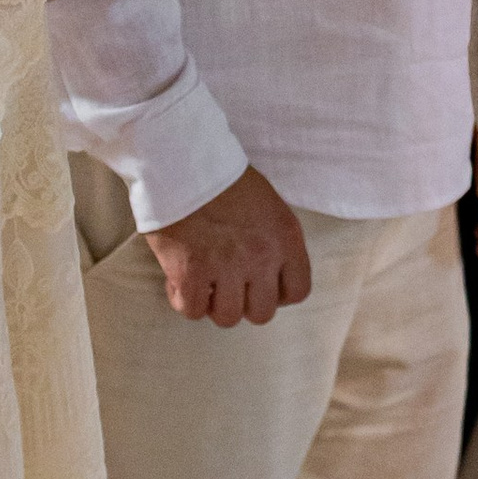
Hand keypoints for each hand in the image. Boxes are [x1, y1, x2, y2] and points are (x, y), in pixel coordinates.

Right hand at [143, 166, 312, 327]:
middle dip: (244, 302)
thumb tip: (269, 272)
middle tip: (227, 284)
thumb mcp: (268, 205)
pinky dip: (183, 299)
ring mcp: (226, 268)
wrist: (182, 161)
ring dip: (214, 304)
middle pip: (262, 313)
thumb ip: (275, 241)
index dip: (277, 294)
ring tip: (204, 281)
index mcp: (286, 238)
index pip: (297, 292)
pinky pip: (192, 310)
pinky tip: (180, 280)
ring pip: (228, 317)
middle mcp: (261, 258)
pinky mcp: (191, 273)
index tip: (259, 284)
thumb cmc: (223, 178)